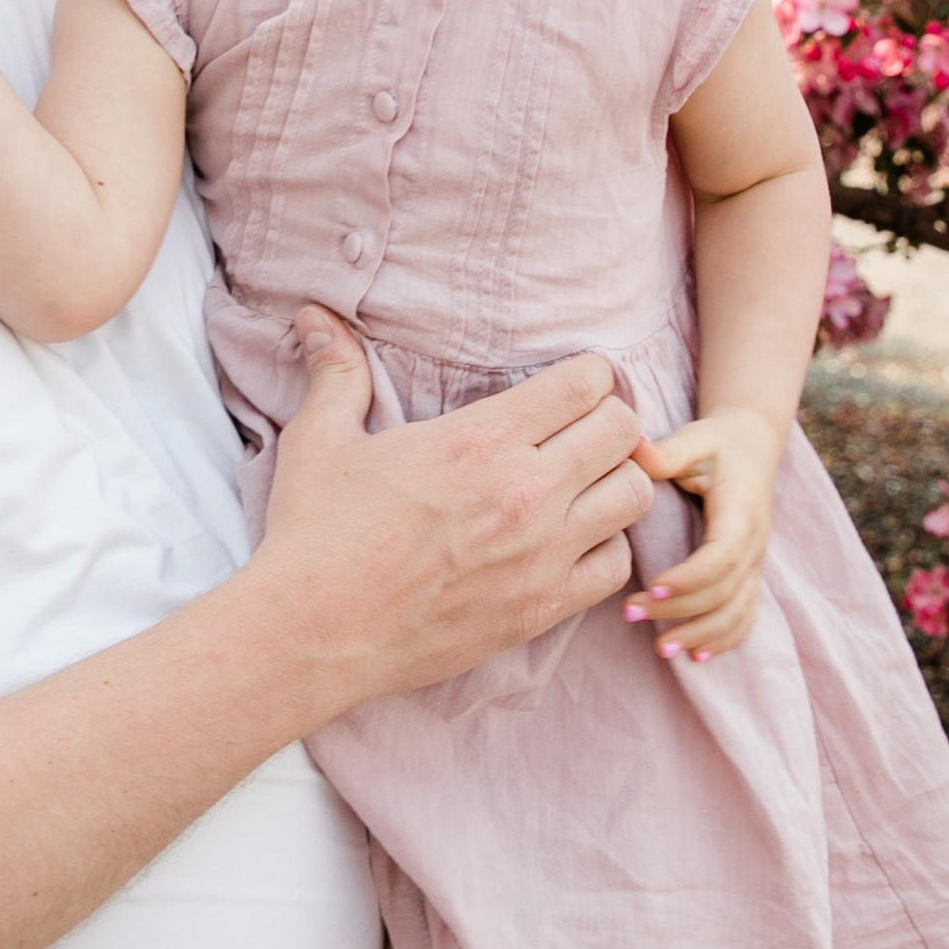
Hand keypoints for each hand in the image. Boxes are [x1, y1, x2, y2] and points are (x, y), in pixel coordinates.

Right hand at [255, 308, 648, 717]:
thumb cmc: (316, 533)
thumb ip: (337, 373)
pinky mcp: (543, 607)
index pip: (587, 381)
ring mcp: (542, 553)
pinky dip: (604, 548)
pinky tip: (570, 543)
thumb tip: (314, 316)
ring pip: (634, 495)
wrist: (317, 632)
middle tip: (576, 433)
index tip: (565, 388)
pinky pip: (617, 565)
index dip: (585, 376)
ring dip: (614, 481)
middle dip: (606, 421)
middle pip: (624, 429)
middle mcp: (526, 491)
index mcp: (482, 439)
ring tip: (581, 485)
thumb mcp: (321, 440)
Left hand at [627, 408, 784, 656]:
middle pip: (724, 592)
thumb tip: (633, 447)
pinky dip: (724, 639)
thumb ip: (664, 452)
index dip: (690, 578)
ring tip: (661, 650)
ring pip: (737, 612)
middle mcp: (754, 543)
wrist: (752, 446)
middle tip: (630, 614)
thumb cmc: (716, 443)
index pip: (722, 557)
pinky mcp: (751, 574)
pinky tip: (695, 657)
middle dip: (680, 611)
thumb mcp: (694, 439)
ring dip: (701, 635)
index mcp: (741, 512)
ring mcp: (756, 563)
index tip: (651, 588)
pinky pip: (746, 615)